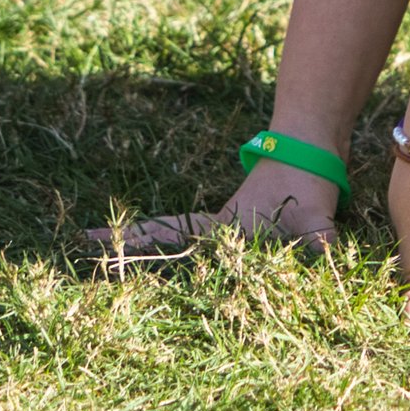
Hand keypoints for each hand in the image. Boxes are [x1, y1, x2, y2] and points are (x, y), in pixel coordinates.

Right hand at [87, 157, 340, 266]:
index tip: (87, 239)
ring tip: (111, 257)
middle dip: (126, 246)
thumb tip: (326, 253)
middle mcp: (218, 227)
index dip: (132, 242)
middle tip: (82, 250)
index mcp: (222, 226)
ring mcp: (229, 225)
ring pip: (178, 237)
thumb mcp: (314, 216)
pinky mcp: (247, 225)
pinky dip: (186, 250)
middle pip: (162, 236)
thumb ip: (320, 238)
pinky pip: (208, 244)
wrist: (315, 145)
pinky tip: (179, 265)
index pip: (167, 236)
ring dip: (149, 246)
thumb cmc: (308, 180)